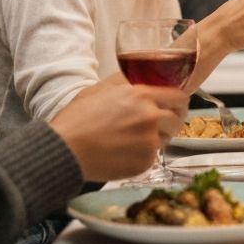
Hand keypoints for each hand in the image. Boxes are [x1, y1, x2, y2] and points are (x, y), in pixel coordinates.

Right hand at [50, 83, 187, 182]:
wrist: (64, 150)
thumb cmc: (77, 119)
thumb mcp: (101, 90)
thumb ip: (126, 84)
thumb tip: (141, 80)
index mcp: (142, 95)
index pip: (179, 96)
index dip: (178, 101)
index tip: (175, 105)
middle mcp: (150, 117)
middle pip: (176, 118)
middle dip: (169, 121)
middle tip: (156, 125)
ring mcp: (149, 141)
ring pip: (165, 138)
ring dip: (156, 138)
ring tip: (134, 140)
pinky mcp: (144, 162)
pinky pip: (153, 157)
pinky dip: (143, 156)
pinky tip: (124, 153)